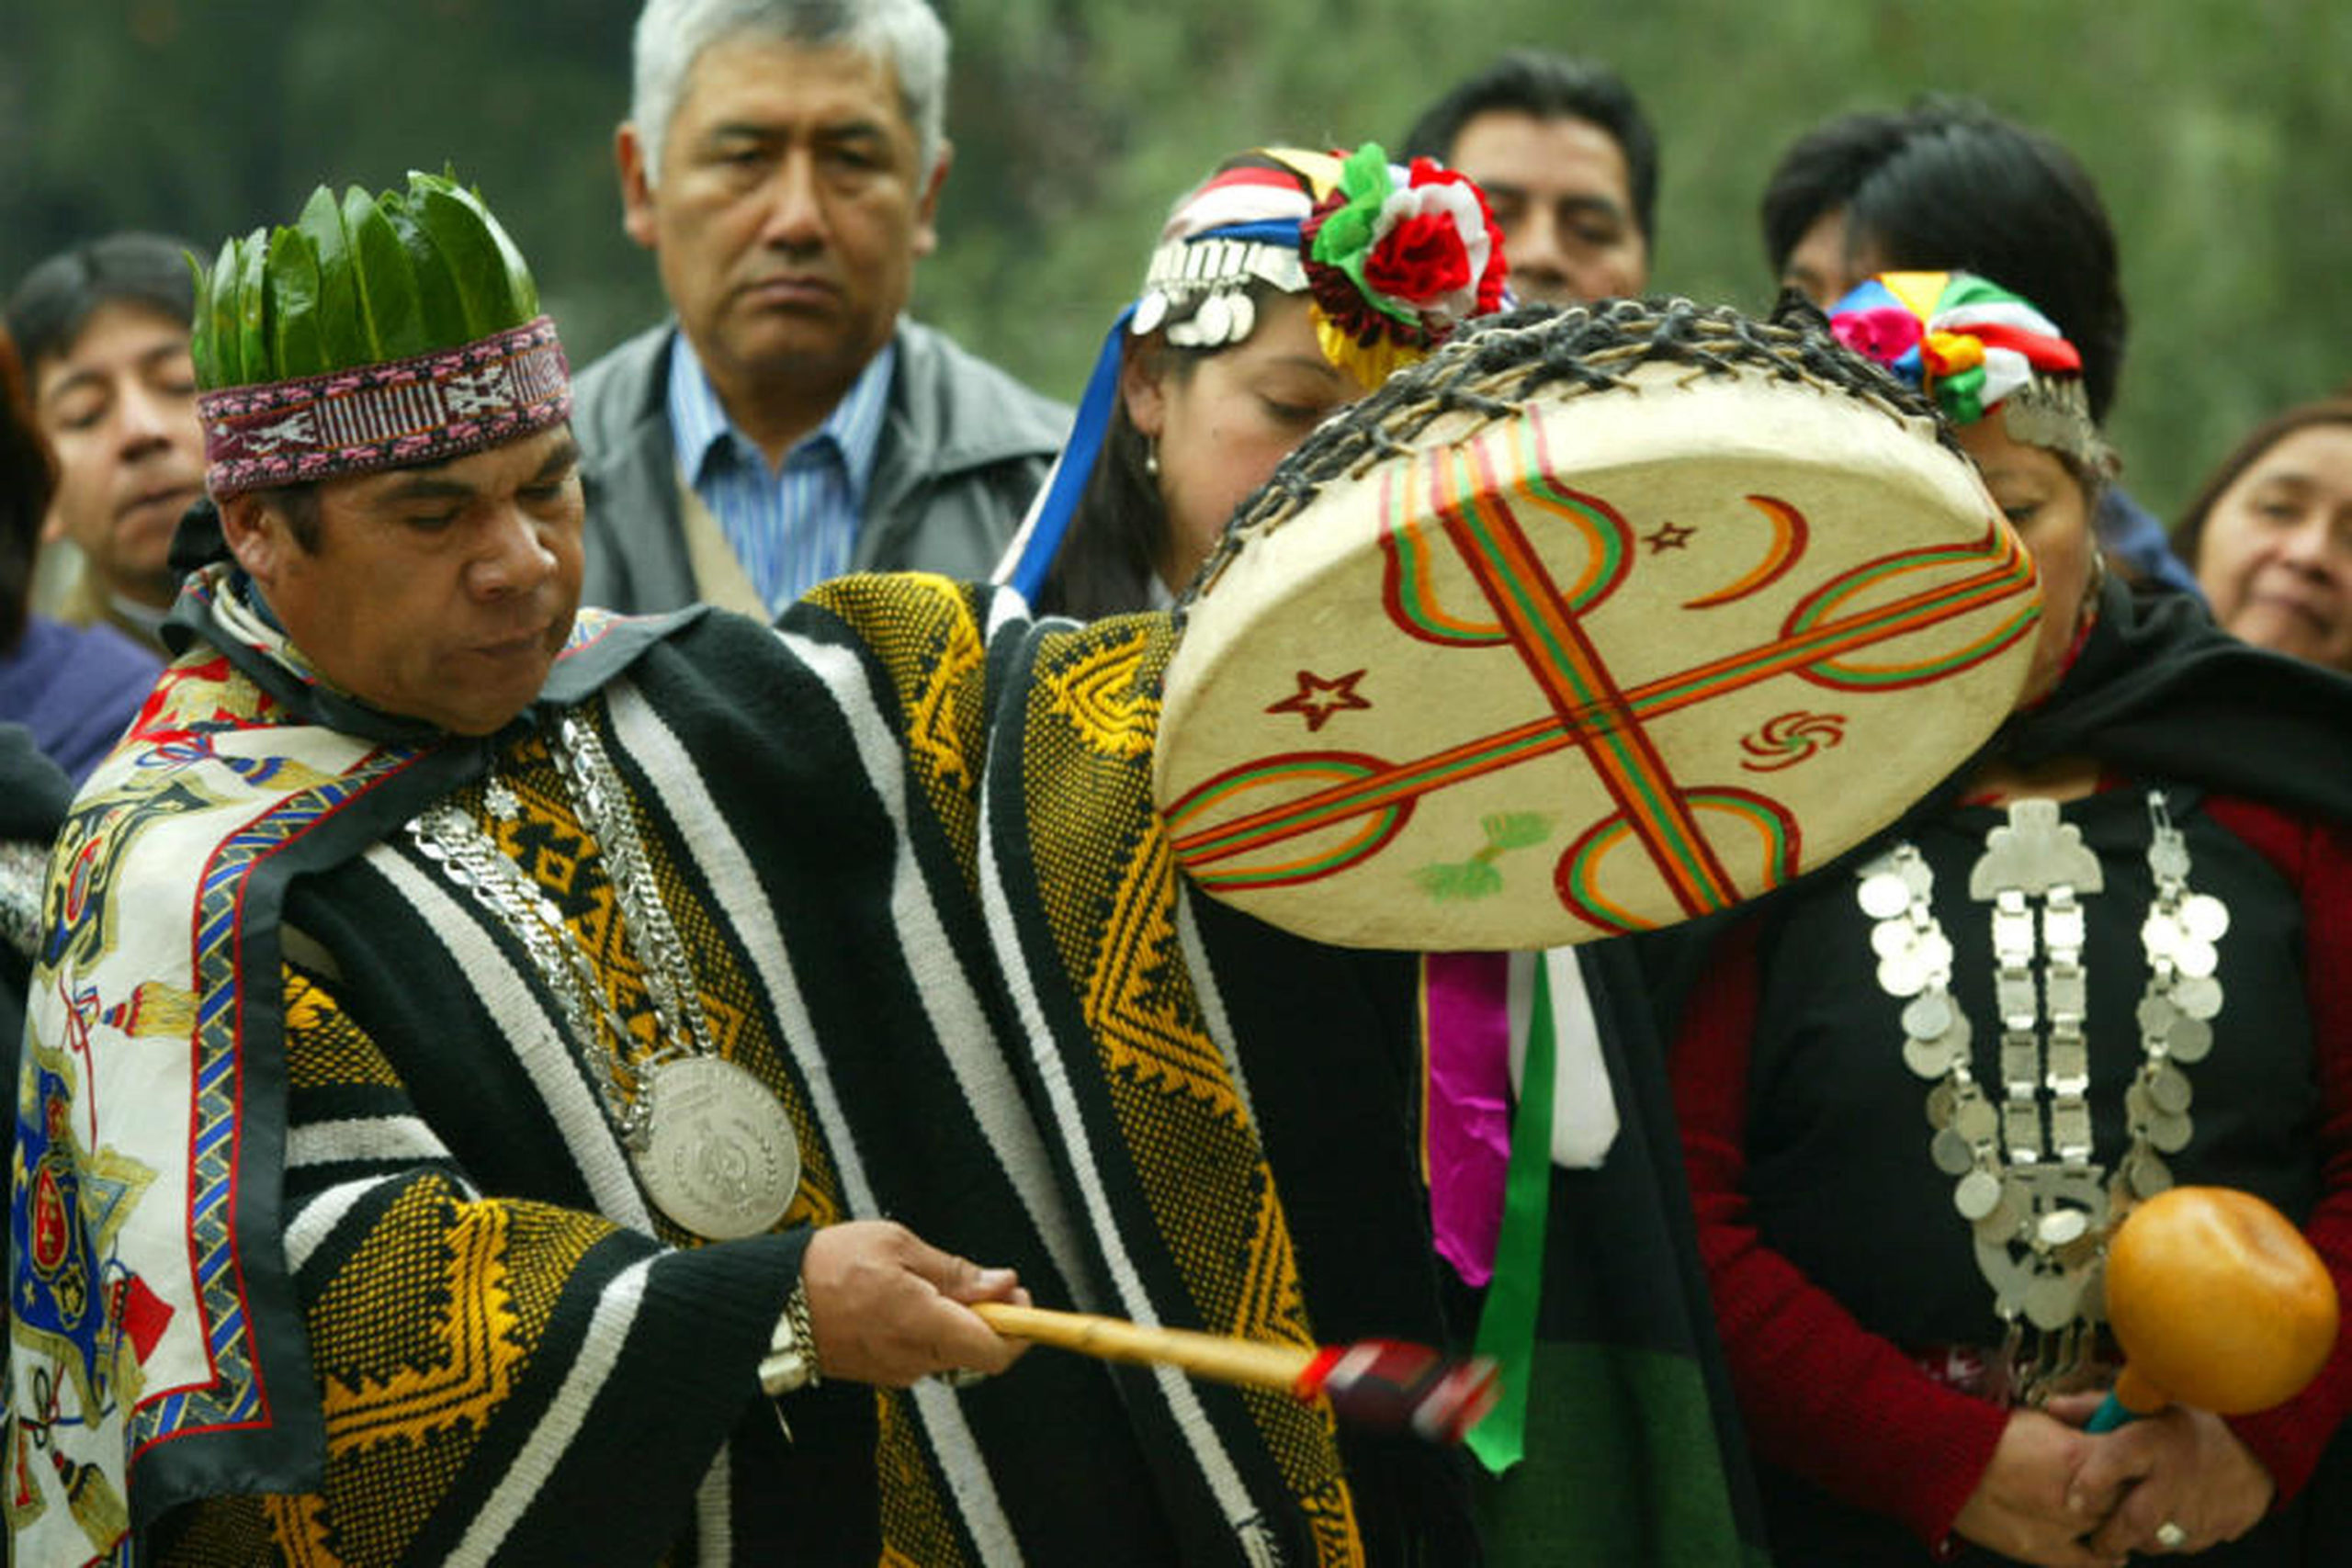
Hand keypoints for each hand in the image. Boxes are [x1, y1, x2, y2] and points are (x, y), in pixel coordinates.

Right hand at [800, 1220, 1029, 1386]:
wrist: (771, 1303)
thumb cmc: (828, 1267)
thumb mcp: (897, 1245)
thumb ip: (954, 1271)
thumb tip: (1001, 1283)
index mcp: (924, 1325)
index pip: (996, 1352)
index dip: (1020, 1328)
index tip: (1022, 1300)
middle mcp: (915, 1358)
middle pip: (977, 1353)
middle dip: (990, 1318)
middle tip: (982, 1281)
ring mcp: (896, 1370)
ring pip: (950, 1352)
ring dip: (957, 1322)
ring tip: (931, 1282)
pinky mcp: (880, 1372)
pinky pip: (922, 1354)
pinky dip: (929, 1330)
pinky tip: (908, 1300)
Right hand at [1950, 1405, 2129, 1567]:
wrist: (1940, 1460)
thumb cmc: (1984, 1434)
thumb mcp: (2039, 1420)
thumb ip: (2078, 1434)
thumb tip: (2104, 1440)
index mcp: (2078, 1456)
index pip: (2133, 1467)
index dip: (2136, 1464)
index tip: (2134, 1462)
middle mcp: (2077, 1497)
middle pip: (2130, 1502)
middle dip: (2129, 1493)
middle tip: (2125, 1487)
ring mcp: (2061, 1528)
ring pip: (2114, 1532)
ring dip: (2116, 1522)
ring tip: (2110, 1513)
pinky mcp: (2042, 1551)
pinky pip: (2091, 1563)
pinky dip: (2105, 1556)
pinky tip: (2109, 1549)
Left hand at [2074, 1404, 2274, 1556]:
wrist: (2259, 1443)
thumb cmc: (2190, 1421)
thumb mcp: (2145, 1404)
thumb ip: (2095, 1408)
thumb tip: (2051, 1408)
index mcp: (2154, 1441)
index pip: (2116, 1461)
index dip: (2091, 1482)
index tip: (2072, 1500)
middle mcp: (2176, 1477)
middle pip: (2135, 1519)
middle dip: (2108, 1537)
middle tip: (2093, 1541)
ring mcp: (2200, 1507)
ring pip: (2158, 1540)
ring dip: (2138, 1540)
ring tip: (2126, 1533)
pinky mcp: (2220, 1527)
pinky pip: (2186, 1544)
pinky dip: (2169, 1539)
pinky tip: (2164, 1524)